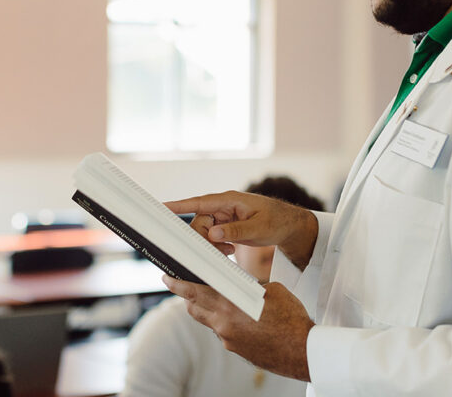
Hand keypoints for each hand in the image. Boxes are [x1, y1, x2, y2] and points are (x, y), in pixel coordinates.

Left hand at [163, 275, 313, 380]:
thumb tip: (239, 284)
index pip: (195, 291)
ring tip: (210, 296)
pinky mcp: (236, 349)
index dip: (178, 284)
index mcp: (231, 305)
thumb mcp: (270, 290)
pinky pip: (222, 331)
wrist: (303, 351)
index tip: (168, 277)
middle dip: (185, 295)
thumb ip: (248, 285)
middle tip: (178, 283)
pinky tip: (236, 315)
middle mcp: (224, 324)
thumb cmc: (291, 318)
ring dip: (205, 307)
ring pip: (208, 320)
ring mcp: (229, 339)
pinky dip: (223, 320)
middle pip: (194, 307)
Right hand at [165, 191, 317, 269]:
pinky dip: (217, 246)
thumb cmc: (277, 220)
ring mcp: (224, 216)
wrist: (289, 225)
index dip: (180, 205)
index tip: (162, 207)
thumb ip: (236, 231)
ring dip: (212, 244)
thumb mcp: (259, 228)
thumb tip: (212, 234)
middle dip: (204, 239)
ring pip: (204, 232)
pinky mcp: (226, 225)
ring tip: (229, 251)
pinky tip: (230, 251)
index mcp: (229, 200)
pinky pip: (212, 236)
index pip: (200, 203)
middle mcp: (223, 206)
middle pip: (200, 223)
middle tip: (220, 250)